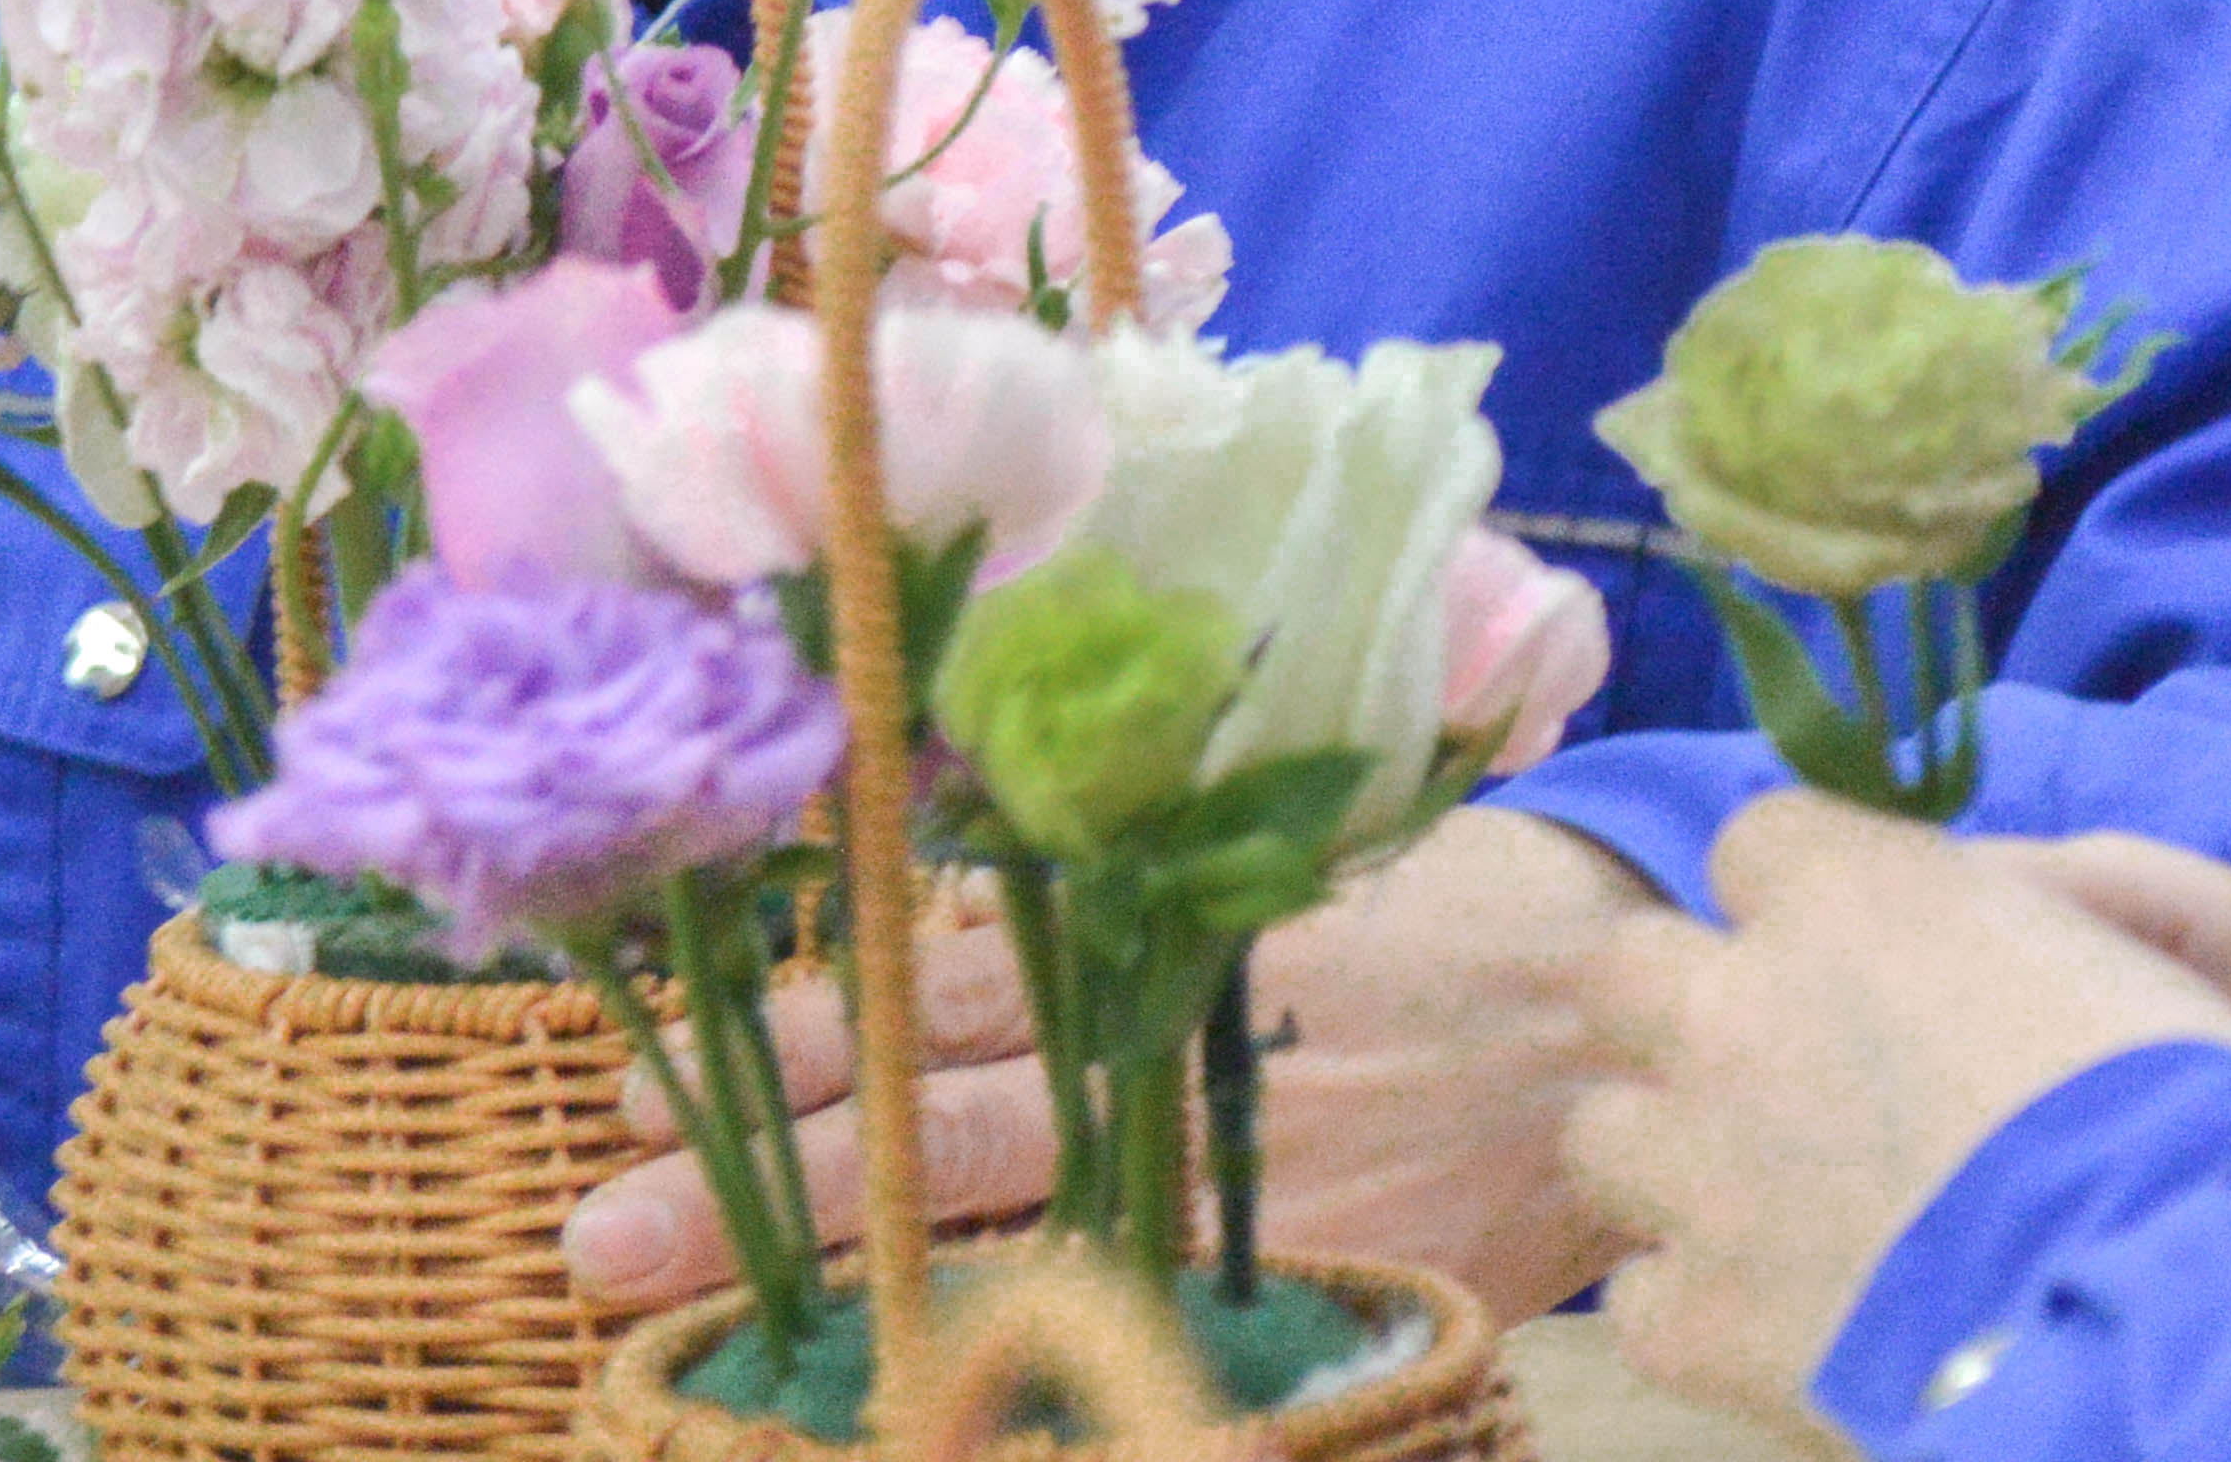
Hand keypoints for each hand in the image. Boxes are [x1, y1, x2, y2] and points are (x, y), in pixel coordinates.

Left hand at [563, 806, 1668, 1321]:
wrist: (1635, 1014)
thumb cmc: (1452, 899)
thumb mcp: (1294, 835)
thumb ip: (1131, 867)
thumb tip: (928, 875)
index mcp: (1184, 925)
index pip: (949, 987)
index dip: (795, 1040)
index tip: (635, 1077)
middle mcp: (1196, 1058)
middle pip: (947, 1133)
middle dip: (767, 1192)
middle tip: (594, 1241)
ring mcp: (1250, 1189)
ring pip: (1009, 1246)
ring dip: (837, 1288)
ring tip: (675, 1325)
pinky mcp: (1311, 1283)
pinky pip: (1134, 1321)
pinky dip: (1007, 1367)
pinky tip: (904, 1395)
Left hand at [1560, 796, 2230, 1433]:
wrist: (2180, 1322)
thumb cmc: (2210, 1119)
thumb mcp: (2183, 945)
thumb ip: (2069, 889)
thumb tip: (1992, 893)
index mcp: (1857, 896)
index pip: (1760, 839)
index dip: (1809, 898)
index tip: (1868, 957)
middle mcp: (1742, 1011)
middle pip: (1627, 969)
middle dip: (1691, 1013)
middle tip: (1786, 1077)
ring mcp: (1699, 1171)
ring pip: (1604, 1131)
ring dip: (1677, 1160)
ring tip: (1776, 1210)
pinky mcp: (1698, 1322)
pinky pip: (1643, 1297)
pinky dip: (1706, 1310)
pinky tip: (1792, 1323)